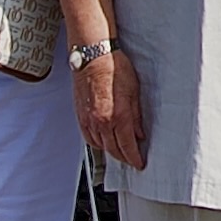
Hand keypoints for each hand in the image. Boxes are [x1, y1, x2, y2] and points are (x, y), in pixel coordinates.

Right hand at [76, 48, 148, 169]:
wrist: (92, 57)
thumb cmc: (113, 68)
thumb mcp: (133, 91)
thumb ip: (136, 116)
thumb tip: (139, 132)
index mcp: (117, 116)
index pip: (127, 146)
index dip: (134, 158)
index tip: (139, 163)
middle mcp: (101, 121)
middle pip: (113, 150)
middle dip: (124, 158)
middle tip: (131, 160)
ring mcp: (89, 119)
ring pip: (100, 145)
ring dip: (111, 151)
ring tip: (120, 152)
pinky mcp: (80, 115)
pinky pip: (88, 137)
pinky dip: (97, 143)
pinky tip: (103, 142)